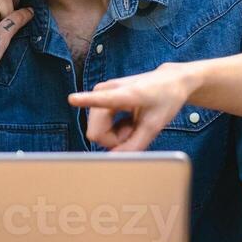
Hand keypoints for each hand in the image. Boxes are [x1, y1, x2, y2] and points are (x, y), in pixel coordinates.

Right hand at [68, 62, 196, 150]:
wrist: (169, 82)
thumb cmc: (165, 100)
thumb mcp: (154, 127)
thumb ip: (134, 145)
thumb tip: (113, 159)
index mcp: (126, 94)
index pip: (103, 98)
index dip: (86, 101)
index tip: (72, 99)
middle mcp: (108, 89)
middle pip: (96, 131)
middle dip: (114, 139)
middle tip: (133, 131)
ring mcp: (101, 91)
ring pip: (95, 130)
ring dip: (114, 135)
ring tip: (132, 125)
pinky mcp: (100, 96)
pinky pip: (98, 125)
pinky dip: (113, 129)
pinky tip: (127, 122)